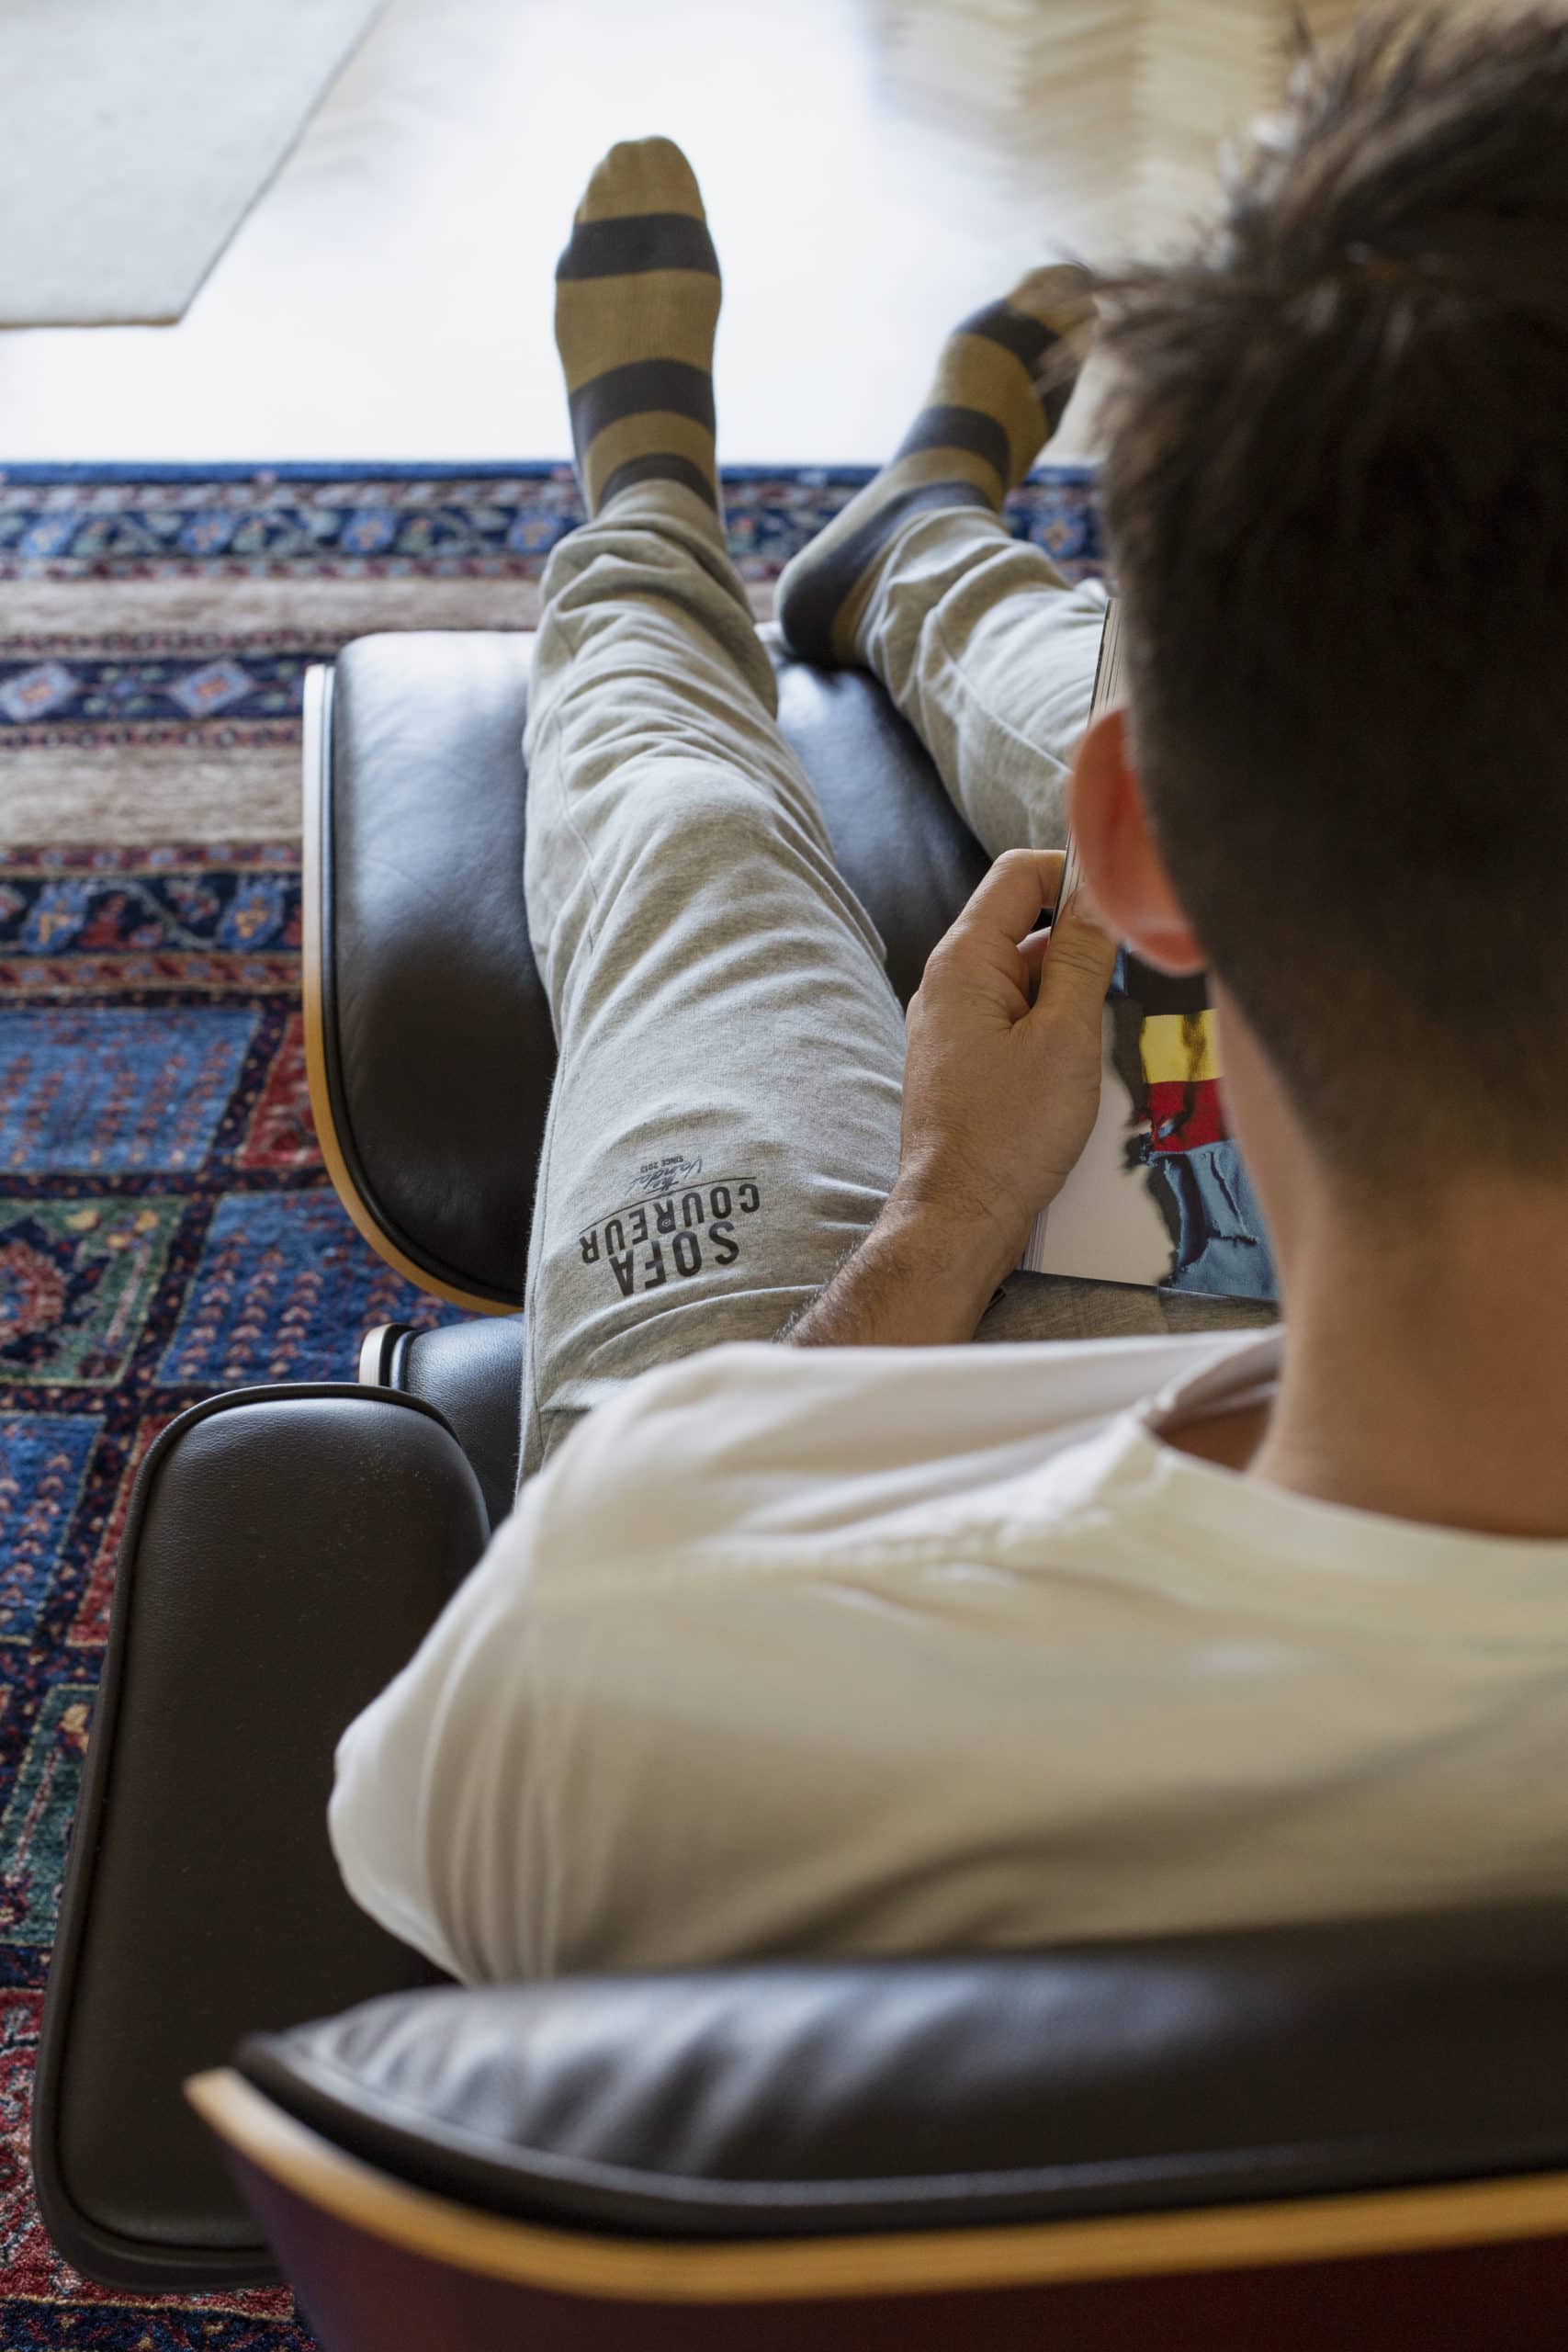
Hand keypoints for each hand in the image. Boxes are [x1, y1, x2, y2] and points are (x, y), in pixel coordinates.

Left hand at [892, 846, 1118, 1286]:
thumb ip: (1084, 958)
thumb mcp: (1065, 1037)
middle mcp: (948, 983)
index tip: (1126, 905)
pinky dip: (1053, 1028)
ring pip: (1025, 977)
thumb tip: (1102, 893)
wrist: (958, 1219)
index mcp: (963, 961)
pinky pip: (1015, 1019)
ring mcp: (952, 1024)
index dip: (1075, 874)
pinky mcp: (963, 1061)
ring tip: (1100, 1041)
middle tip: (1130, 985)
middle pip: (1024, 924)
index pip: (1018, 873)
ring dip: (1072, 995)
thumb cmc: (1010, 1133)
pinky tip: (1077, 1067)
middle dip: (1081, 945)